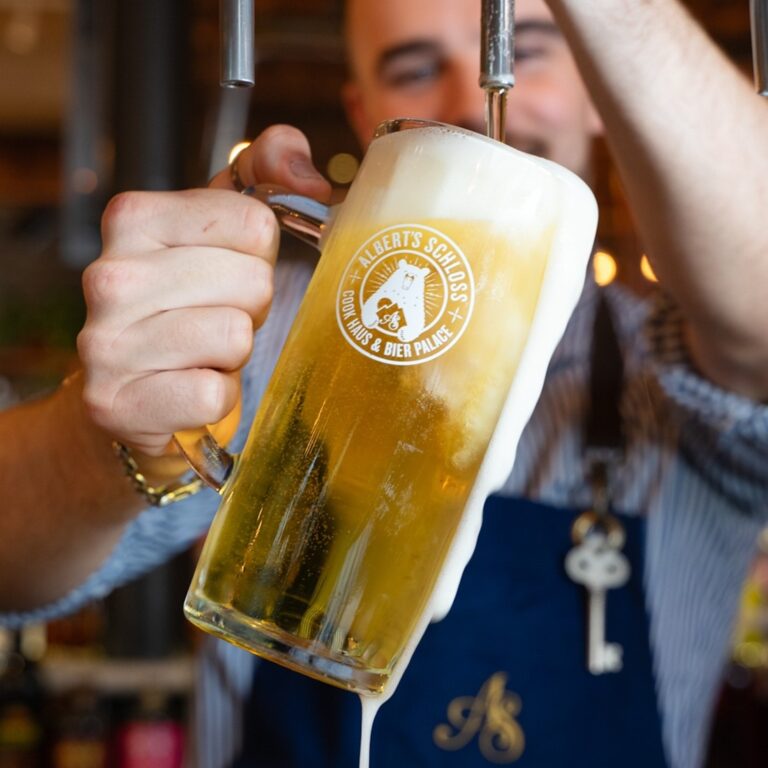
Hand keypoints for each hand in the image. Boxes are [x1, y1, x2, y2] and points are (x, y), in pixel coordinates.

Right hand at [78, 125, 330, 469]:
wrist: (138, 393)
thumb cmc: (191, 306)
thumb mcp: (224, 232)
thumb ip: (266, 176)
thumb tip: (299, 169)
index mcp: (135, 218)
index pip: (255, 223)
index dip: (259, 256)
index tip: (232, 272)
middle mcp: (110, 276)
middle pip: (252, 281)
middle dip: (251, 306)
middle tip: (221, 316)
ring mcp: (107, 343)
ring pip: (235, 335)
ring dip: (234, 352)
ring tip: (206, 352)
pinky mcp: (118, 403)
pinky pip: (213, 393)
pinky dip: (216, 396)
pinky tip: (190, 387)